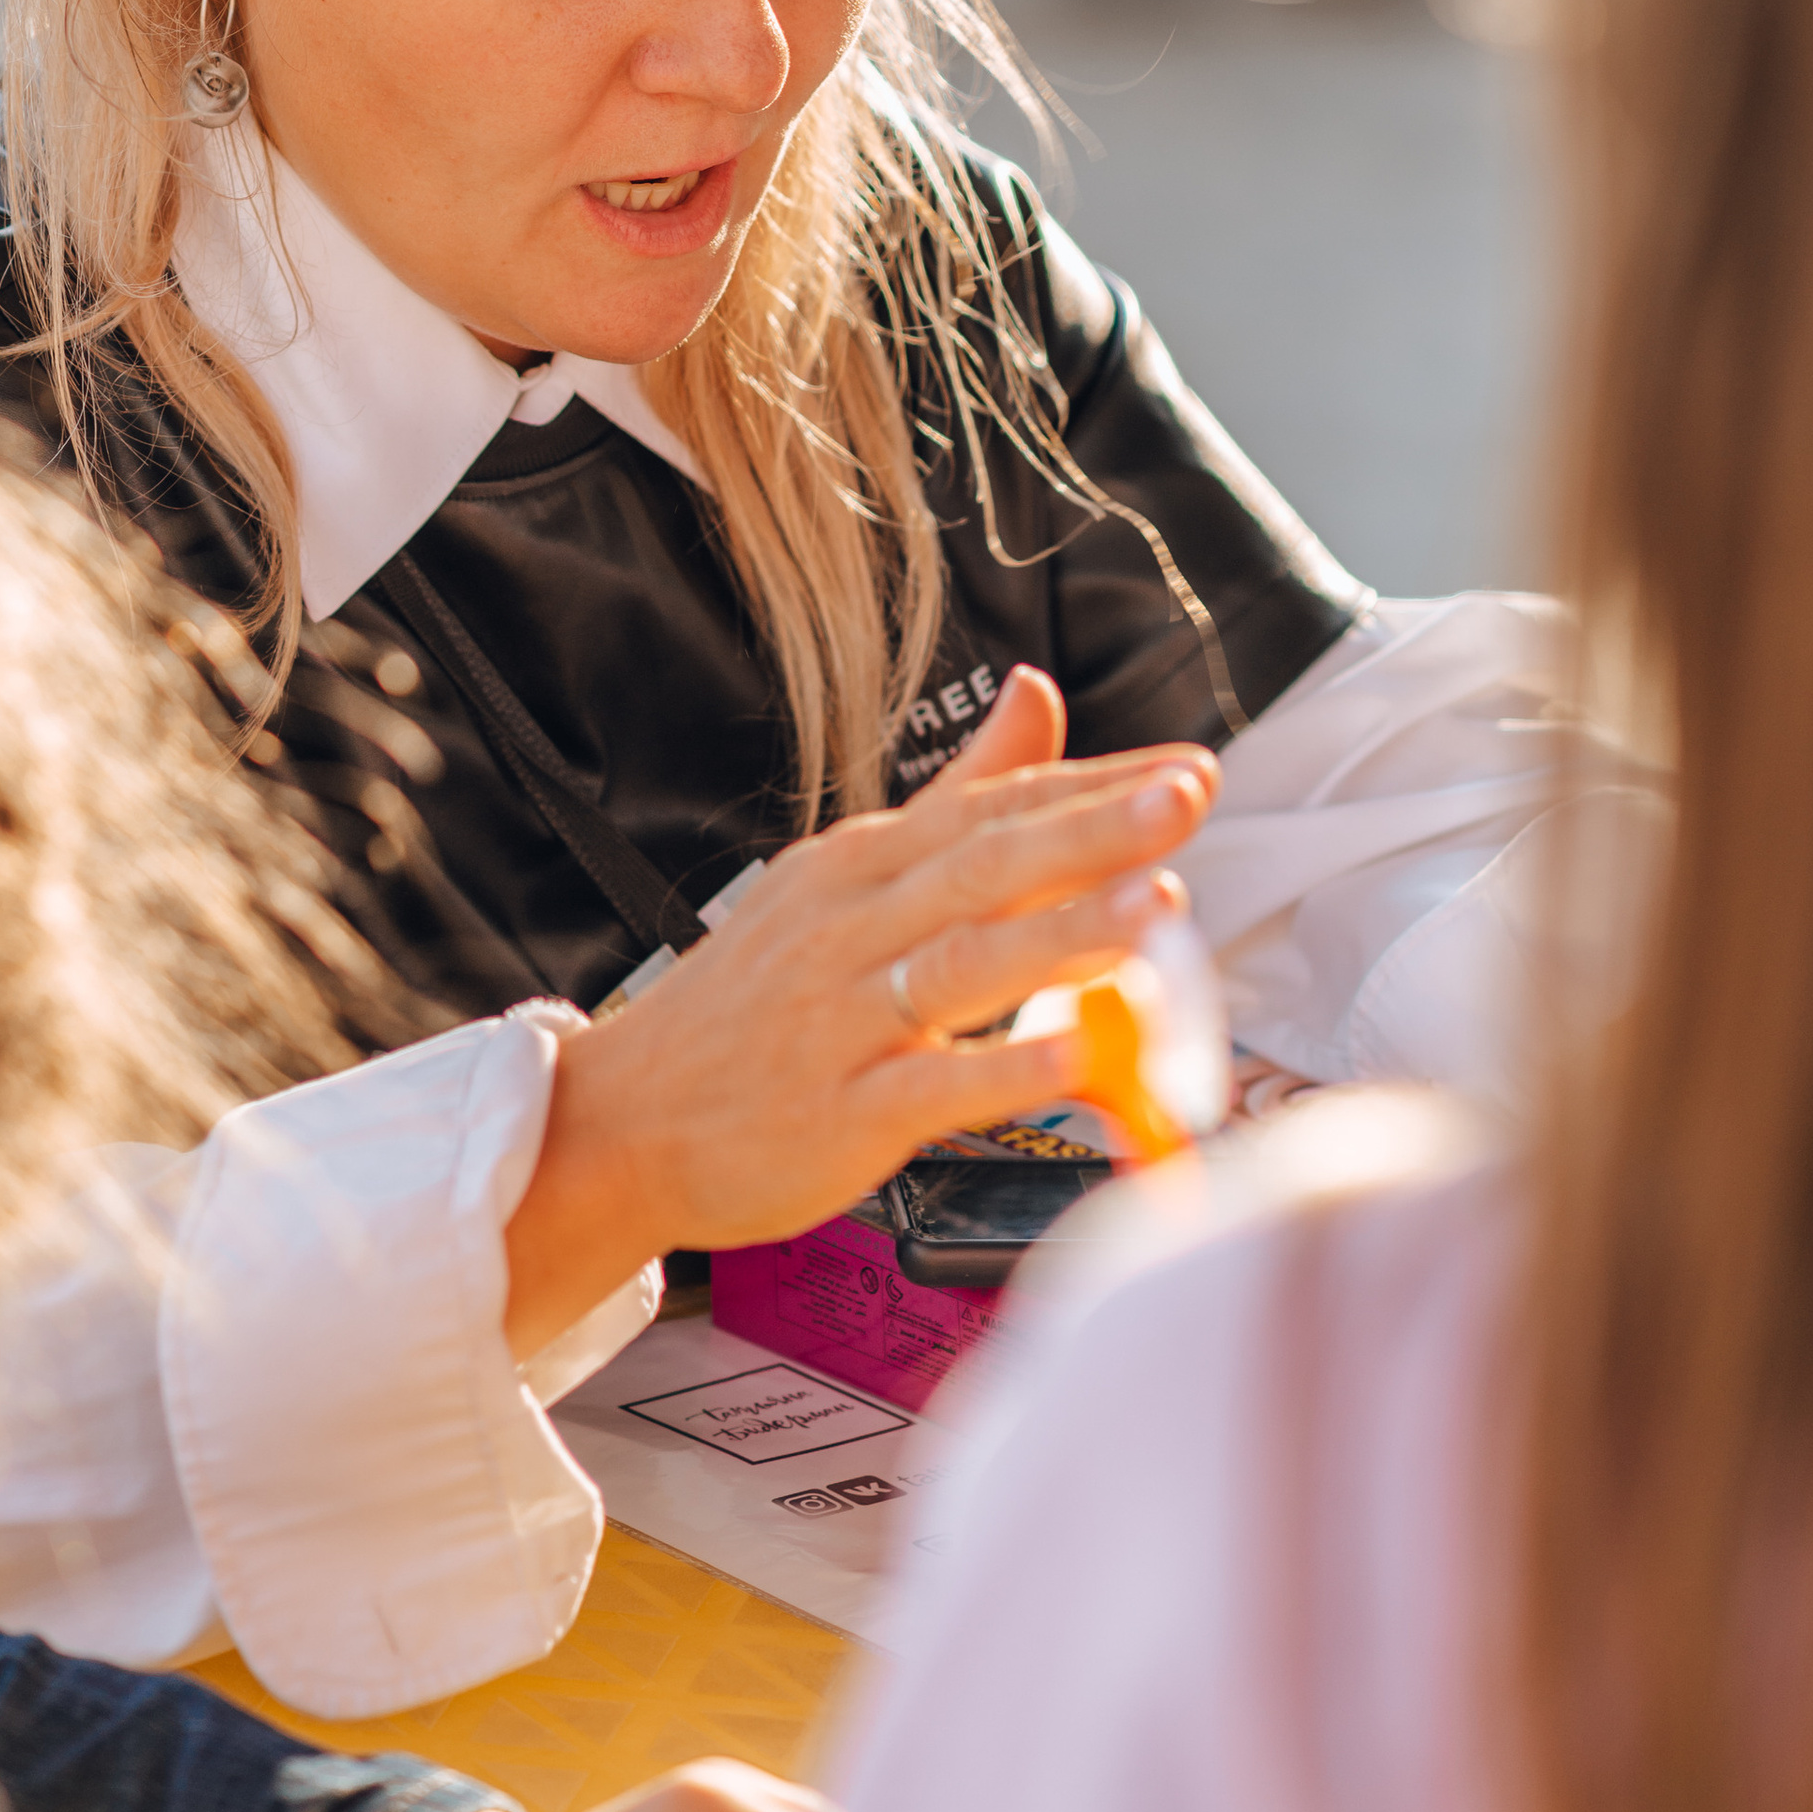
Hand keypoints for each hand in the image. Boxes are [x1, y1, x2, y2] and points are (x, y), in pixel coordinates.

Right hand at [502, 666, 1214, 1351]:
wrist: (623, 1120)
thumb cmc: (754, 999)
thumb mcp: (844, 878)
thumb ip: (959, 794)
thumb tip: (1037, 691)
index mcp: (861, 864)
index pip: (993, 807)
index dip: (1095, 786)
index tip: (1189, 767)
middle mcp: (851, 925)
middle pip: (984, 864)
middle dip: (1092, 828)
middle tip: (1189, 796)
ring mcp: (840, 1019)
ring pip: (962, 962)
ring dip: (1064, 931)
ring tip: (1159, 906)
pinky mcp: (836, 1114)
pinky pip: (930, 1086)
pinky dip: (1006, 1069)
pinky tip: (1080, 1056)